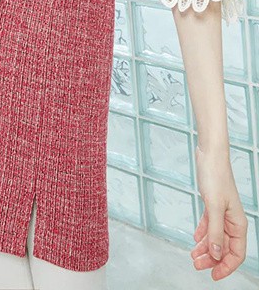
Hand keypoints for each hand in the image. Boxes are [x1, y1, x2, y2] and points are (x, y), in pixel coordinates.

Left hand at [191, 145, 247, 280]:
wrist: (210, 155)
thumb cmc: (215, 177)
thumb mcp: (214, 207)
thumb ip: (214, 231)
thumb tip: (215, 254)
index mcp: (238, 223)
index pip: (236, 253)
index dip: (226, 267)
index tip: (213, 275)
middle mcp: (232, 220)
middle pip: (224, 247)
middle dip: (211, 259)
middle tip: (196, 265)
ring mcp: (222, 213)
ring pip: (215, 237)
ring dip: (205, 248)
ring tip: (192, 255)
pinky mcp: (213, 205)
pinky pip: (209, 225)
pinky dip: (202, 233)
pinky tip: (195, 239)